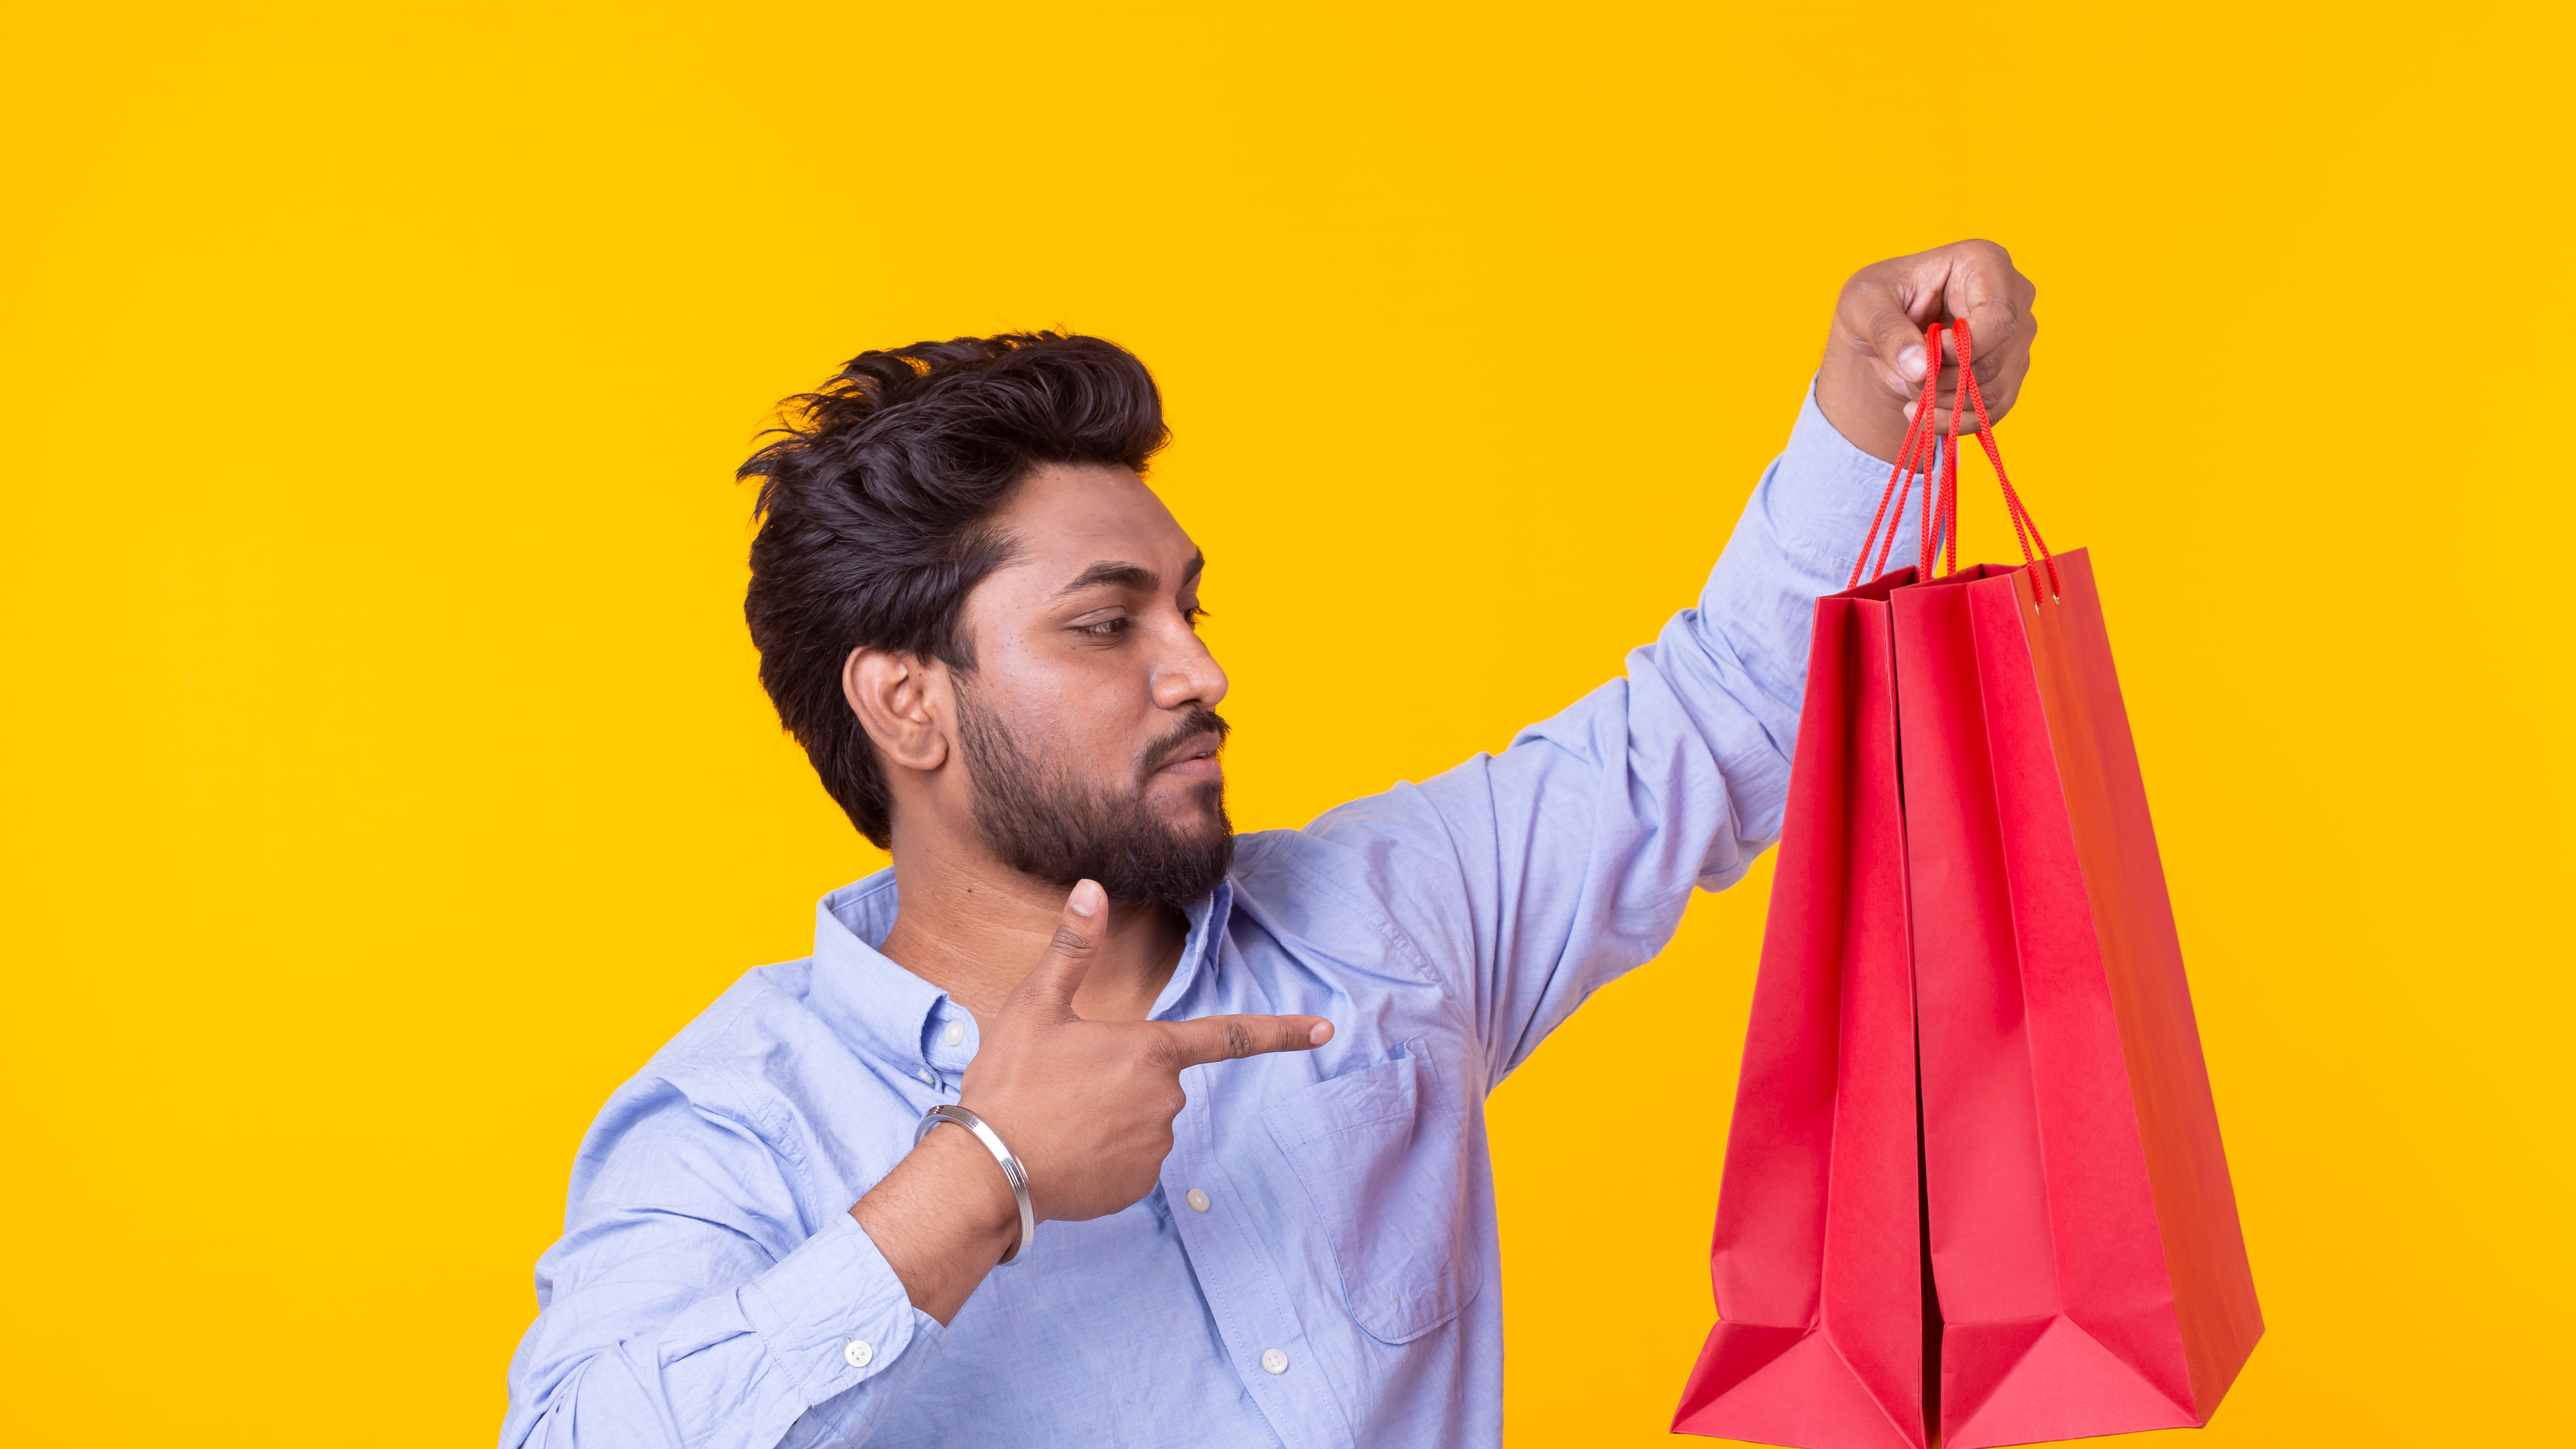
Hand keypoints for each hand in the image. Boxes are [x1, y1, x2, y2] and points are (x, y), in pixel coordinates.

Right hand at [962, 879, 1332, 1224]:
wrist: (986, 1173)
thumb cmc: (1011, 1085)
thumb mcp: (1036, 1008)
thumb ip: (1073, 949)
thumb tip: (1091, 888)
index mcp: (1150, 1052)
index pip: (1231, 1037)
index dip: (1282, 1032)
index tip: (1326, 1029)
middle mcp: (1165, 1102)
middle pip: (1158, 1079)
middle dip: (1121, 1078)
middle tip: (1063, 1085)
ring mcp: (1155, 1149)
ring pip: (1143, 1120)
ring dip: (1111, 1117)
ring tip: (1057, 1119)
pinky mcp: (1137, 1188)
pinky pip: (1131, 1160)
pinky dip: (1104, 1154)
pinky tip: (1066, 1151)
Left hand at [1814, 239, 2037, 463]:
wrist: (1879, 329)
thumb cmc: (1873, 301)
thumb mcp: (1862, 305)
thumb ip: (1886, 331)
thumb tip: (1920, 368)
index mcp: (1984, 262)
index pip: (1997, 317)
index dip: (1961, 350)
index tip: (1922, 360)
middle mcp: (2013, 297)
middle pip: (1994, 359)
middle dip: (1942, 381)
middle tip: (1904, 378)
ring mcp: (2016, 337)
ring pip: (1994, 390)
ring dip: (1944, 403)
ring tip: (1909, 390)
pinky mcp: (2008, 371)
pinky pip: (1993, 410)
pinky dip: (1954, 421)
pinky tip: (1923, 414)